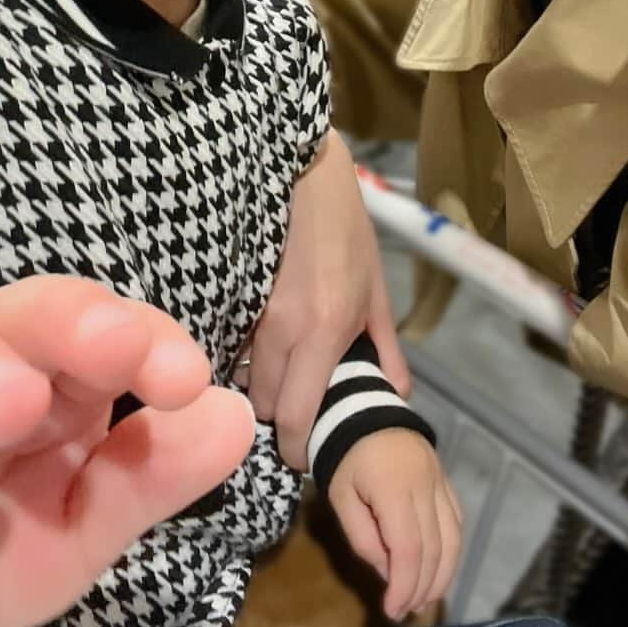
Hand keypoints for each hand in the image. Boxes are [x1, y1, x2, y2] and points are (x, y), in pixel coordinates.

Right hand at [0, 276, 254, 626]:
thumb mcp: (82, 528)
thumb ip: (151, 478)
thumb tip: (235, 416)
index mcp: (52, 383)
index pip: (101, 329)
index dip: (144, 339)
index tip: (185, 377)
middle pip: (18, 315)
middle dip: (69, 322)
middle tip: (113, 346)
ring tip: (16, 402)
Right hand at [237, 129, 410, 468]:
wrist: (304, 177)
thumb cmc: (348, 232)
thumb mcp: (377, 292)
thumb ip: (386, 349)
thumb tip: (396, 396)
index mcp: (325, 331)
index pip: (295, 417)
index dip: (295, 446)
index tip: (302, 450)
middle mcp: (284, 329)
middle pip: (263, 404)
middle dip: (278, 415)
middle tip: (296, 407)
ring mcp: (252, 311)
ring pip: (242, 377)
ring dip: (260, 385)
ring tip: (280, 375)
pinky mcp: (231, 296)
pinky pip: (231, 346)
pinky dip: (244, 357)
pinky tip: (260, 346)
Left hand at [327, 430, 462, 623]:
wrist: (360, 408)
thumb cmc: (342, 454)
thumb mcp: (340, 497)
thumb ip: (363, 537)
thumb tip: (388, 574)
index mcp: (394, 490)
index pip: (409, 551)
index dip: (405, 586)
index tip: (392, 610)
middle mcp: (425, 486)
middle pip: (435, 549)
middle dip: (422, 587)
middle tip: (406, 611)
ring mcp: (439, 481)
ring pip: (453, 538)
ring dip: (442, 574)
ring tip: (424, 599)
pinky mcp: (444, 479)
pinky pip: (456, 520)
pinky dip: (451, 549)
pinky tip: (439, 567)